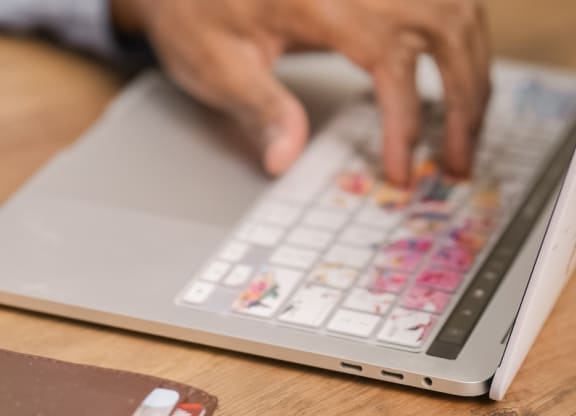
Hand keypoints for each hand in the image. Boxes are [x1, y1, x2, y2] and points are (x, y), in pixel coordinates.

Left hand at [112, 0, 490, 184]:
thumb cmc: (195, 12)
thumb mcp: (217, 65)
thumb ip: (261, 109)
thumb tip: (286, 159)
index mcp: (320, 0)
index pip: (391, 61)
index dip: (406, 122)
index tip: (402, 169)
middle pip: (446, 26)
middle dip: (465, 97)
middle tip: (458, 158)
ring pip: (456, 9)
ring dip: (472, 66)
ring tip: (467, 125)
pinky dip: (461, 37)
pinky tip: (457, 70)